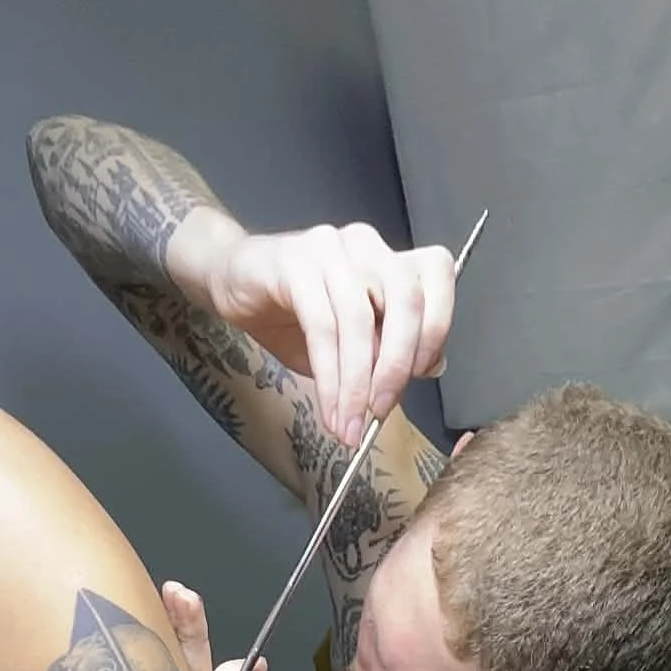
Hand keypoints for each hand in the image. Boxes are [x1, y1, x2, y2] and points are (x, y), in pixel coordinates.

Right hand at [175, 214, 454, 444]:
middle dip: (398, 365)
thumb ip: (390, 349)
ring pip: (359, 320)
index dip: (438, 323)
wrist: (232, 282)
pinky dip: (330, 377)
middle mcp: (366, 245)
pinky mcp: (293, 263)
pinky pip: (321, 327)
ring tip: (348, 424)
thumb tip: (431, 367)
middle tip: (381, 411)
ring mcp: (330, 249)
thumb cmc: (295, 314)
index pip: (436, 272)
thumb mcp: (351, 342)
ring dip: (356, 383)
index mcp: (388, 259)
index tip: (422, 373)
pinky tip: (329, 408)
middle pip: (405, 299)